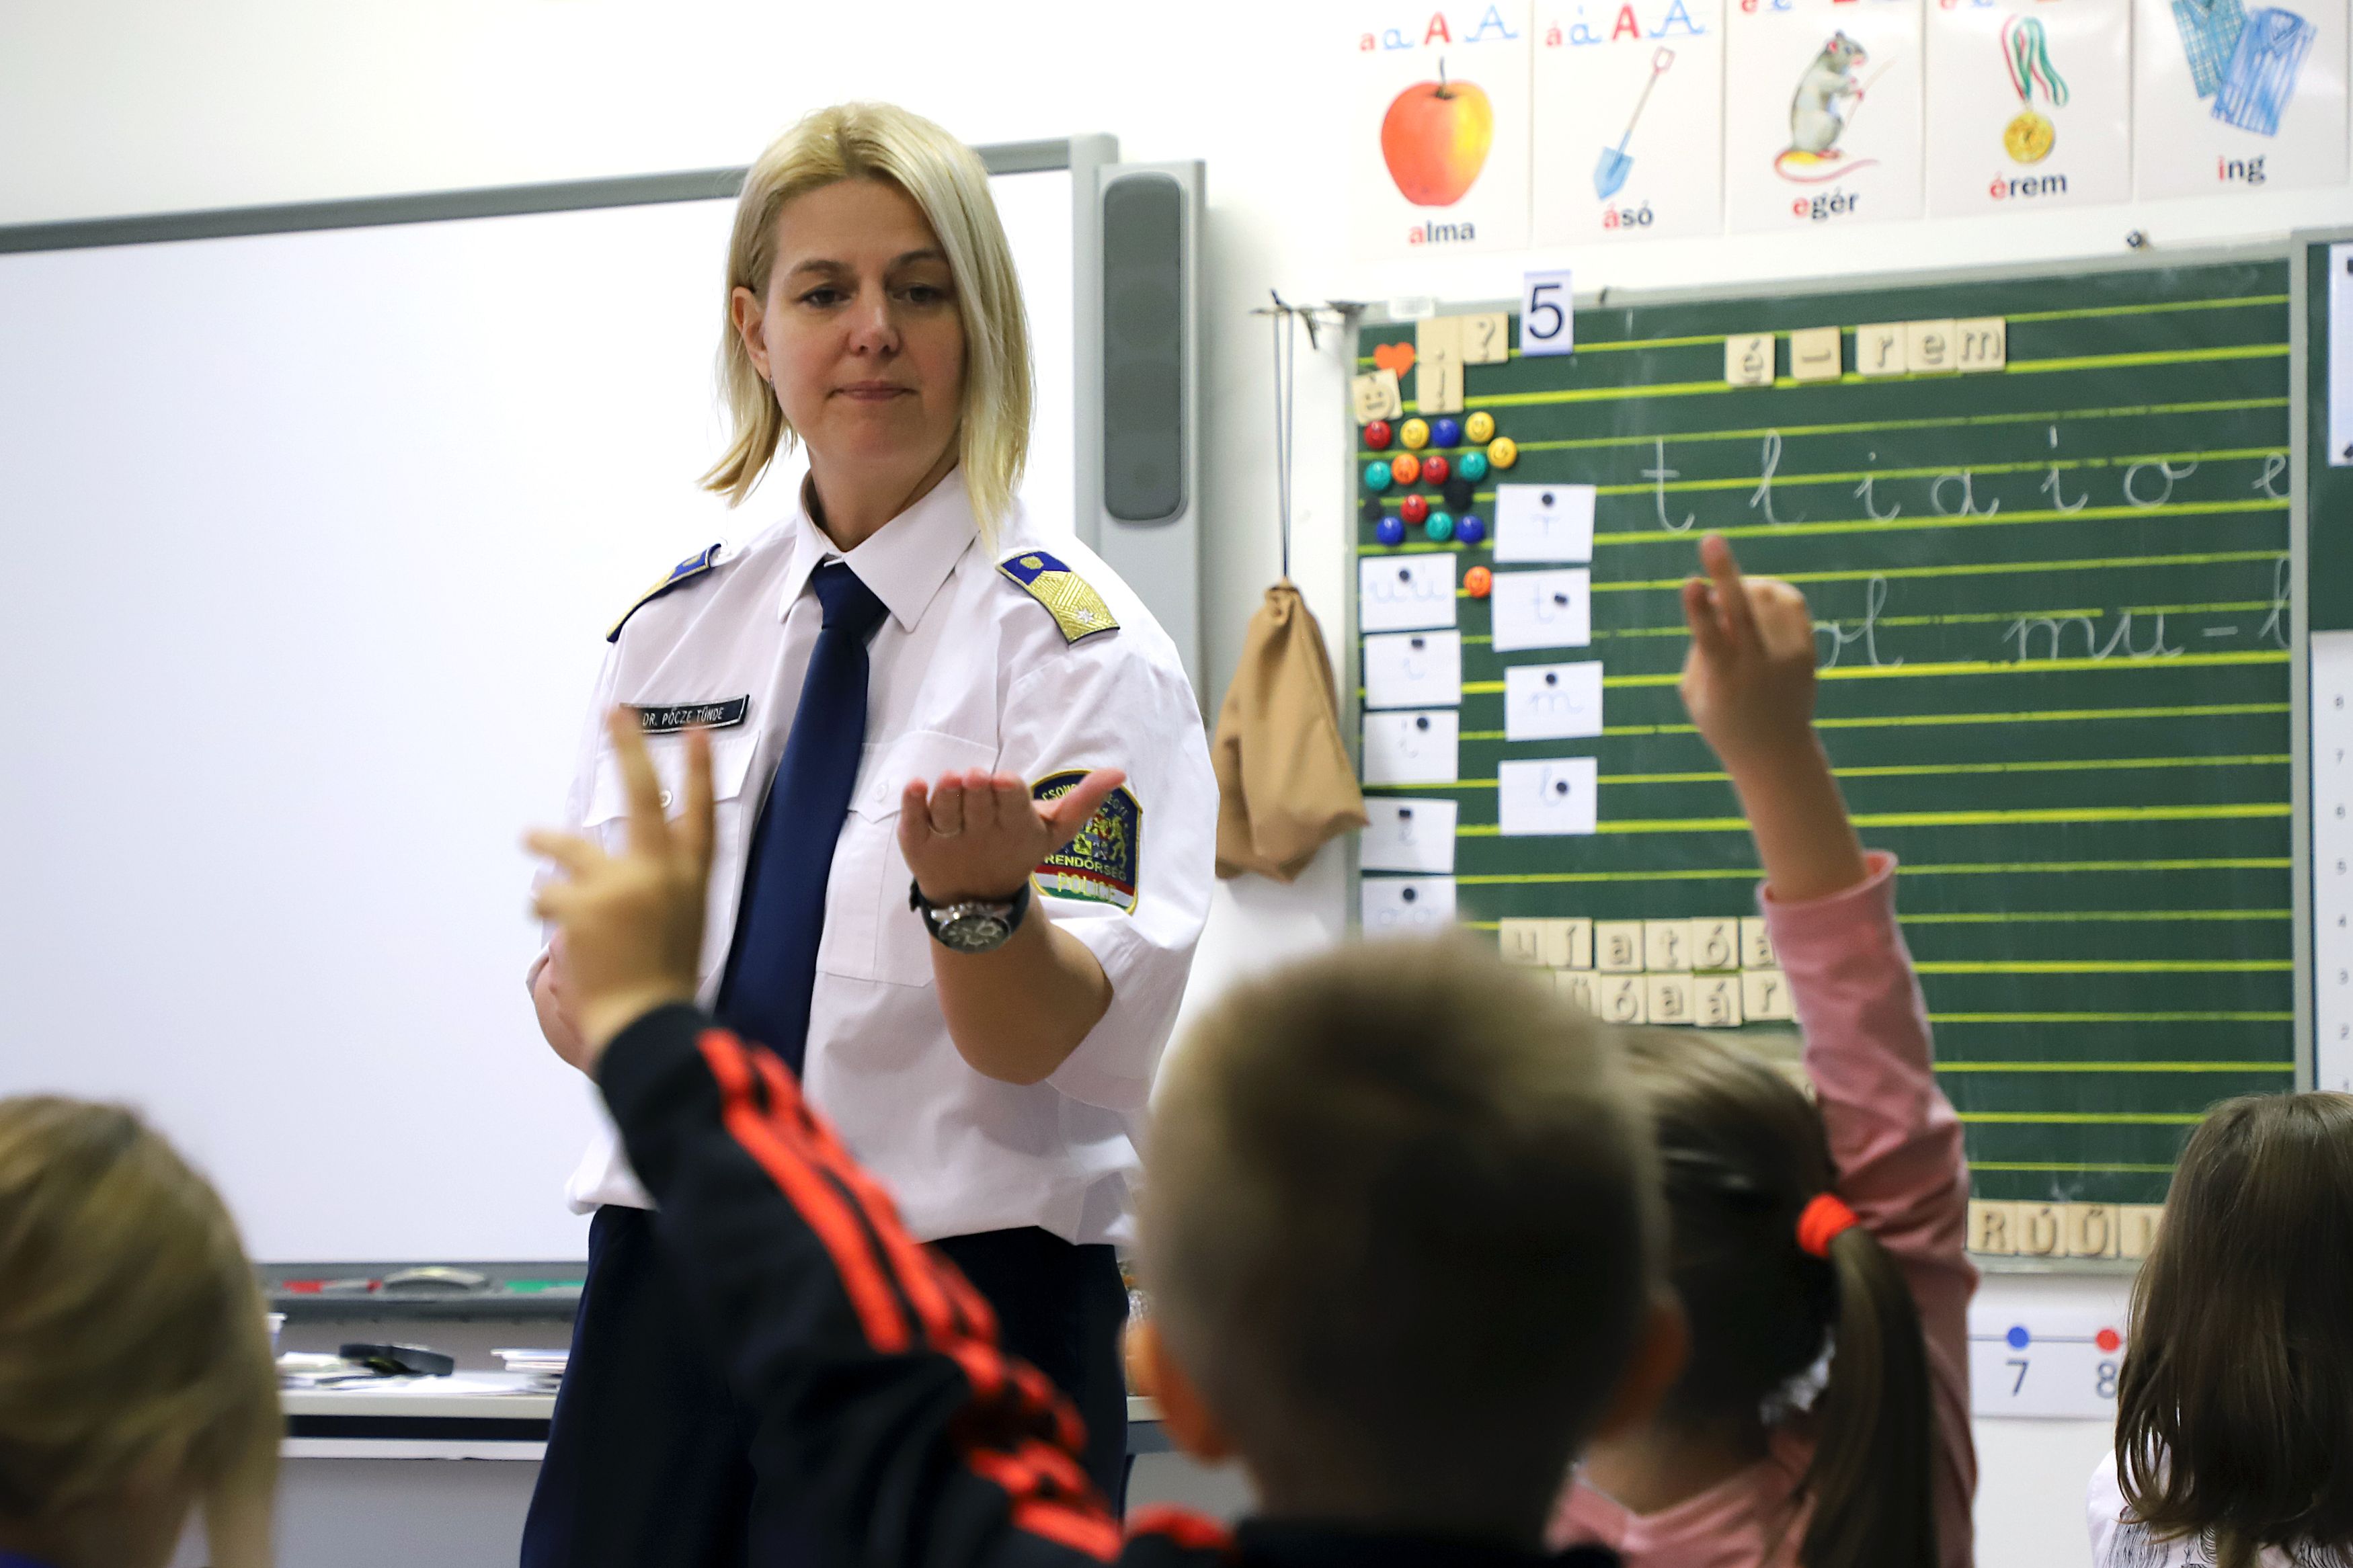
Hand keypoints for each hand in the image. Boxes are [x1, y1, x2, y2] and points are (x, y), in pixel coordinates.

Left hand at [525, 709, 713, 1064]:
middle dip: (628, 749)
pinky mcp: (582, 905)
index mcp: (693, 879)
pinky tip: (558, 933)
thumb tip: (626, 859)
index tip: (693, 732)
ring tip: (529, 838)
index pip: (701, 813)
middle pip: (643, 796)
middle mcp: (661, 872)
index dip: (698, 771)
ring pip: (569, 847)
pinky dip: (547, 911)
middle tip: (616, 713)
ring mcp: (621, 885)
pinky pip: (546, 894)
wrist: (645, 1022)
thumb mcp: (684, 923)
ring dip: (545, 841)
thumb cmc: (663, 979)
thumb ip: (662, 884)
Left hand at [899, 766, 1126, 905]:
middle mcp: (981, 834)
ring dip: (947, 794)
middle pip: (978, 806)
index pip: (1013, 807)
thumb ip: (1083, 802)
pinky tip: (915, 786)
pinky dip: (913, 805)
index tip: (1005, 779)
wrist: (975, 899)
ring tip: (950, 779)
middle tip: (976, 776)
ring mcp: (948, 839)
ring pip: (946, 812)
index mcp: (1015, 827)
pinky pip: (913, 821)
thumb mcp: (1053, 831)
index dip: (1008, 794)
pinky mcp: (919, 842)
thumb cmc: (1016, 850)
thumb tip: (1119, 772)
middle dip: (977, 790)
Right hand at [1680, 535, 1866, 901]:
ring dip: (1744, 587)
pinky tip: (1759, 598)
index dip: (1698, 608)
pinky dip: (1772, 592)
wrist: (1775, 751)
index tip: (1691, 583)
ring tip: (1732, 597)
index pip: (1708, 637)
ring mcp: (1786, 656)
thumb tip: (1716, 600)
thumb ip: (1700, 647)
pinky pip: (1791, 602)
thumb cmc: (1722, 718)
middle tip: (1711, 539)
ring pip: (1765, 597)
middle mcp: (1756, 664)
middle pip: (1741, 610)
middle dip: (1724, 572)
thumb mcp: (1695, 692)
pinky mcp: (1806, 651)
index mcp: (1722, 678)